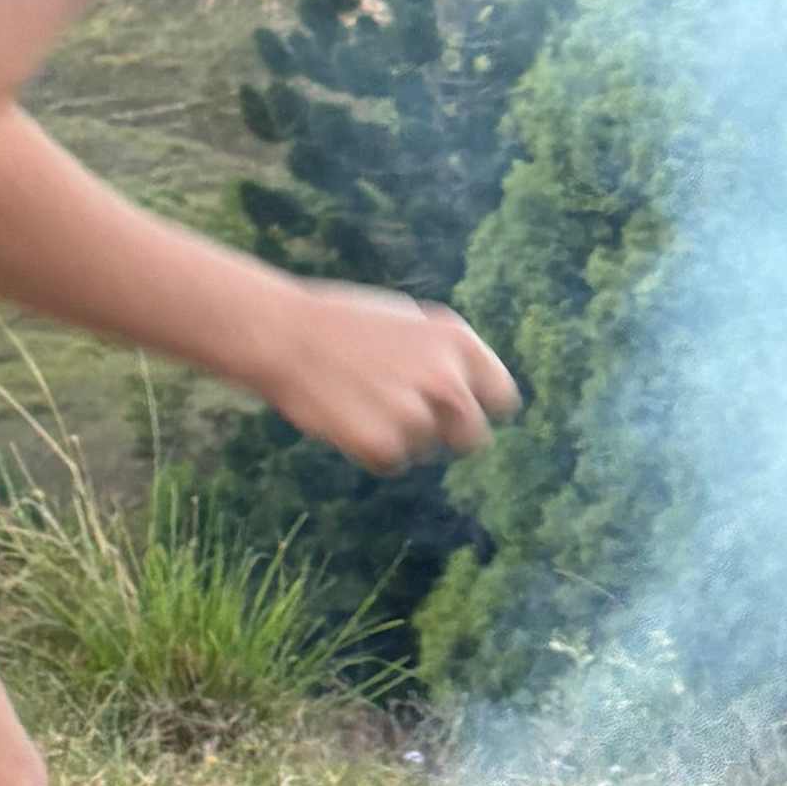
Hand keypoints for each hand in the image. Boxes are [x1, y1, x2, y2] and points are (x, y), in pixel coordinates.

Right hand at [257, 279, 518, 471]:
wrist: (283, 334)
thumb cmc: (343, 324)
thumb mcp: (411, 322)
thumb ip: (447, 357)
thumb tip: (473, 390)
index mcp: (458, 343)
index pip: (503, 399)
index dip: (479, 407)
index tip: (456, 410)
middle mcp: (447, 380)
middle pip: (473, 438)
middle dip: (446, 435)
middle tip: (406, 416)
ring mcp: (417, 415)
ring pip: (426, 451)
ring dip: (401, 438)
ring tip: (362, 402)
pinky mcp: (384, 446)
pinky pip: (391, 463)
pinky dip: (370, 451)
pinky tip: (346, 417)